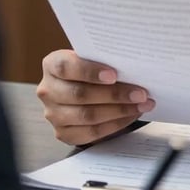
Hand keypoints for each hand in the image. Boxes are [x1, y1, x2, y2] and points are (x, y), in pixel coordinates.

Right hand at [38, 49, 155, 144]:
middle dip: (114, 94)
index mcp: (52, 65)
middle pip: (80, 95)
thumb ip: (103, 59)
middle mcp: (48, 90)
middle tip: (140, 93)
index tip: (114, 74)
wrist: (80, 84)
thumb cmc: (91, 66)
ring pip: (87, 116)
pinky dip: (115, 124)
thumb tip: (132, 67)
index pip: (66, 67)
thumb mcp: (92, 56)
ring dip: (119, 111)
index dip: (90, 71)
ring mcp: (53, 114)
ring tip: (141, 105)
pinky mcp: (63, 133)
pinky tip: (130, 116)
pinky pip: (91, 133)